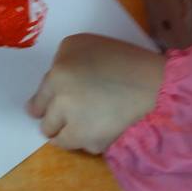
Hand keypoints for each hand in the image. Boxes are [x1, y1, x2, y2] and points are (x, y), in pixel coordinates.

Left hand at [28, 34, 165, 154]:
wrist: (155, 87)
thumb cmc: (122, 59)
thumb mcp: (85, 44)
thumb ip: (62, 61)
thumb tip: (53, 85)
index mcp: (58, 72)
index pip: (38, 98)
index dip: (40, 105)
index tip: (37, 111)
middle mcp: (61, 99)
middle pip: (44, 121)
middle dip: (52, 120)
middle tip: (61, 119)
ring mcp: (76, 124)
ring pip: (59, 138)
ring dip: (67, 134)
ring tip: (85, 125)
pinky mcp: (92, 142)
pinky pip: (81, 146)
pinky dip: (89, 141)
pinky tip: (102, 129)